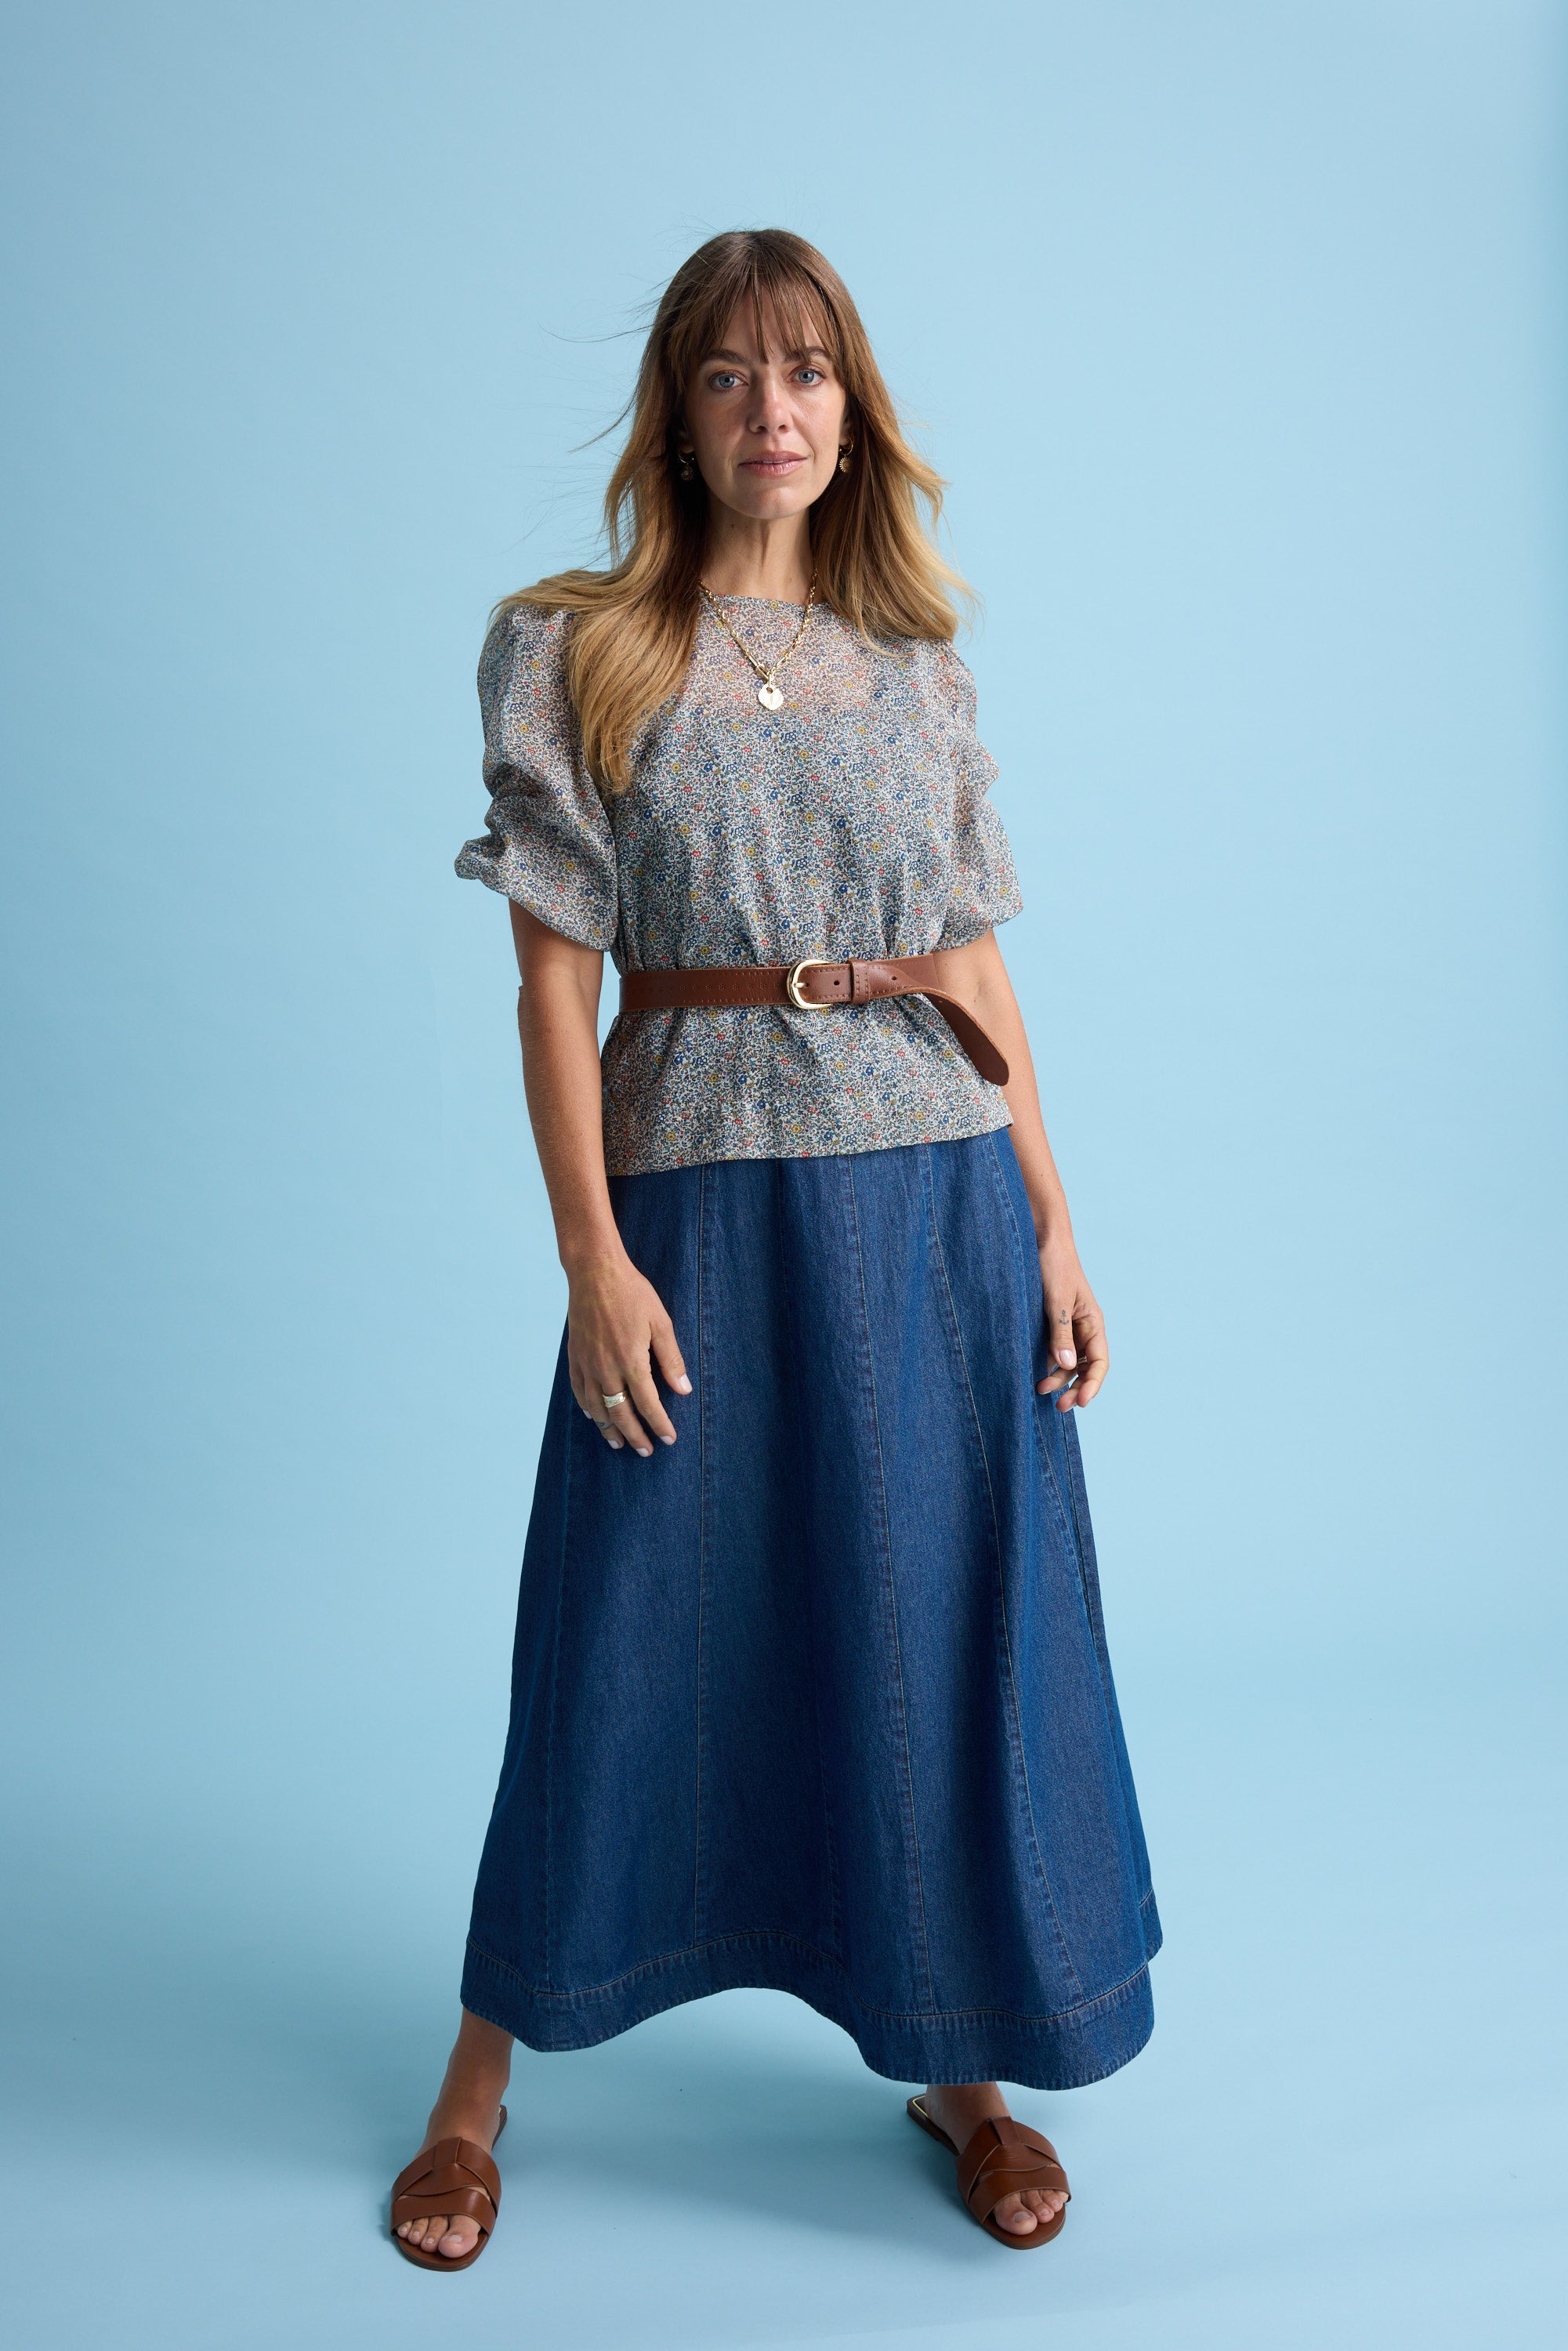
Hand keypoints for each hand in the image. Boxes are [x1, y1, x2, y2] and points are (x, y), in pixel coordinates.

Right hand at [566, 1251, 689, 1456]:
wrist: (595, 1273)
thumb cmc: (632, 1294)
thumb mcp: (661, 1323)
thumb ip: (671, 1359)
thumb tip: (683, 1390)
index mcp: (631, 1361)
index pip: (648, 1403)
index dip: (659, 1424)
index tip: (669, 1438)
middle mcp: (606, 1368)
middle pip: (621, 1413)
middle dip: (636, 1435)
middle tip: (646, 1450)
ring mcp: (587, 1364)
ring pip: (597, 1408)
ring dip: (609, 1429)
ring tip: (619, 1443)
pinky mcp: (575, 1357)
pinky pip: (579, 1391)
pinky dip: (588, 1407)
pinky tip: (595, 1416)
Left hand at [1035, 1243, 1107, 1411]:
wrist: (1040, 1239)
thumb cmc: (1053, 1265)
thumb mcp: (1056, 1301)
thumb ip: (1060, 1334)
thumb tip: (1065, 1366)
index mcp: (1093, 1322)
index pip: (1099, 1362)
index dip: (1092, 1385)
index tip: (1081, 1403)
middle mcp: (1083, 1328)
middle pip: (1084, 1368)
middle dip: (1074, 1388)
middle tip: (1058, 1407)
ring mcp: (1067, 1327)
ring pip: (1067, 1362)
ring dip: (1057, 1378)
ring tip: (1039, 1390)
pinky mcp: (1050, 1323)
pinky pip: (1052, 1350)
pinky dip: (1046, 1364)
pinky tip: (1033, 1372)